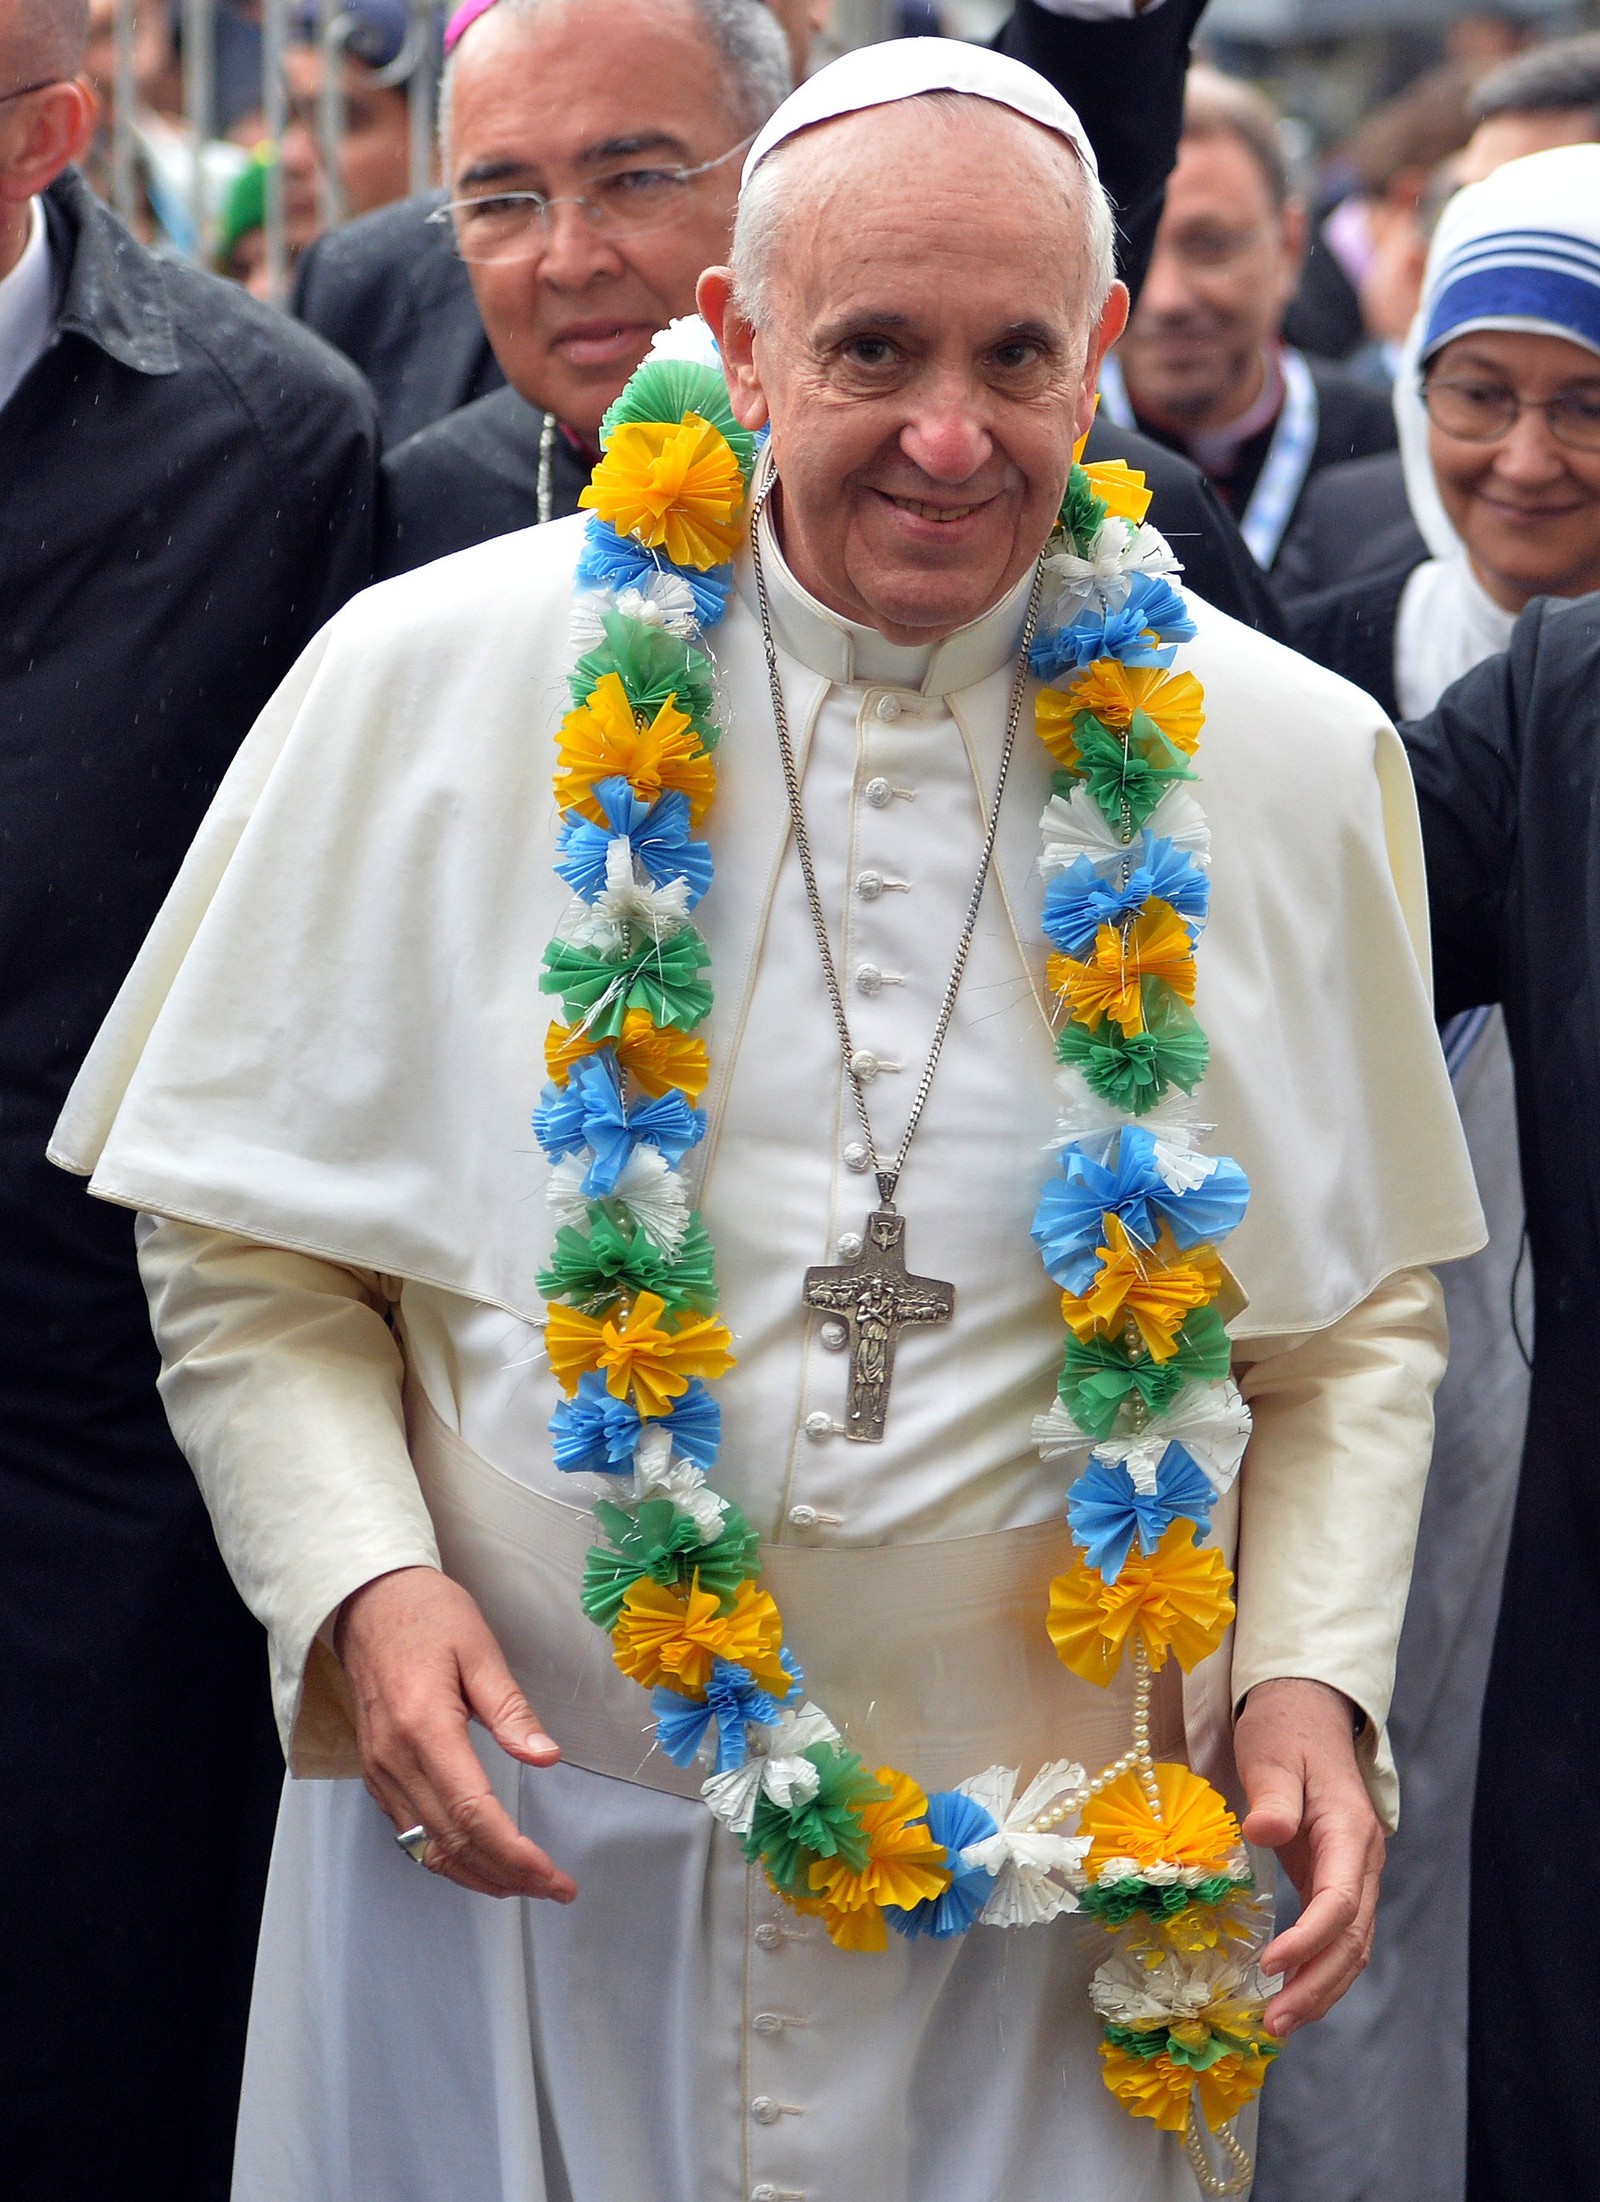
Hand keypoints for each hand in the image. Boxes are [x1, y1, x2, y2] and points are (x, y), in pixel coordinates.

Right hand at [335, 1565, 576, 1903]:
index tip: (551, 1873)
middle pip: (452, 1841)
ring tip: (525, 1885)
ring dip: (477, 1875)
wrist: (367, 1601)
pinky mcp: (375, 1772)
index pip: (473, 1812)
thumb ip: (511, 1708)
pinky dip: (446, 1856)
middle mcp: (395, 1759)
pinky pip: (409, 1833)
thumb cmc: (426, 1615)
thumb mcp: (480, 1649)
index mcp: (424, 1727)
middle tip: (554, 1888)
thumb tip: (545, 1755)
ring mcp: (379, 1771)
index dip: (514, 1853)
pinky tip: (479, 1860)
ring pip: (427, 1848)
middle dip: (507, 1874)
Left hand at [1234, 1676, 1383, 2038]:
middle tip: (1276, 2022)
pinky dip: (1318, 1966)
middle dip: (1317, 1984)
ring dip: (1320, 1986)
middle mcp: (1363, 1859)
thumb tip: (1265, 1830)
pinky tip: (1291, 1990)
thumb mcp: (1270, 1753)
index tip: (1270, 1966)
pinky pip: (1337, 1933)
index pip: (1341, 1901)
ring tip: (1280, 2022)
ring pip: (1351, 1944)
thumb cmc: (1285, 1730)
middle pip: (1353, 1938)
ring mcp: (1355, 1871)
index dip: (1309, 1940)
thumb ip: (1273, 1795)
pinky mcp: (1336, 1876)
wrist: (1305, 1710)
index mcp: (1349, 1830)